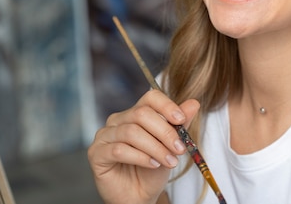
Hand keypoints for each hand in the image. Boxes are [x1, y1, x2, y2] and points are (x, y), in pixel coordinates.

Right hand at [88, 89, 199, 203]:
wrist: (139, 196)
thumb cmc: (152, 170)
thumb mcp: (170, 146)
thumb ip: (180, 125)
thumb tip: (193, 104)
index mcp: (135, 113)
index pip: (150, 97)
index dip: (166, 106)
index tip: (181, 119)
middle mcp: (118, 120)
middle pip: (142, 114)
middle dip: (165, 132)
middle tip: (180, 149)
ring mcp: (104, 135)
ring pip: (131, 132)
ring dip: (155, 147)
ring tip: (169, 161)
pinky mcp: (96, 153)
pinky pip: (119, 149)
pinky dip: (140, 157)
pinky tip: (152, 165)